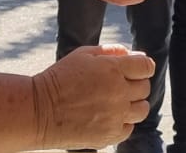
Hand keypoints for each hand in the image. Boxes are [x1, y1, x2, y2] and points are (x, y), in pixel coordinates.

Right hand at [31, 44, 153, 149]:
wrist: (39, 111)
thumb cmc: (59, 79)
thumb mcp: (83, 54)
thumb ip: (110, 51)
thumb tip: (131, 54)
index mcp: (113, 69)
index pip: (146, 66)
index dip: (142, 66)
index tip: (135, 69)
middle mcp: (119, 93)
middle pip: (145, 87)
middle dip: (135, 84)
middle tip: (118, 85)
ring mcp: (115, 116)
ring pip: (142, 109)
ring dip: (134, 104)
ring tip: (117, 102)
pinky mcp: (109, 135)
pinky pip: (129, 128)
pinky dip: (123, 122)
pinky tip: (109, 116)